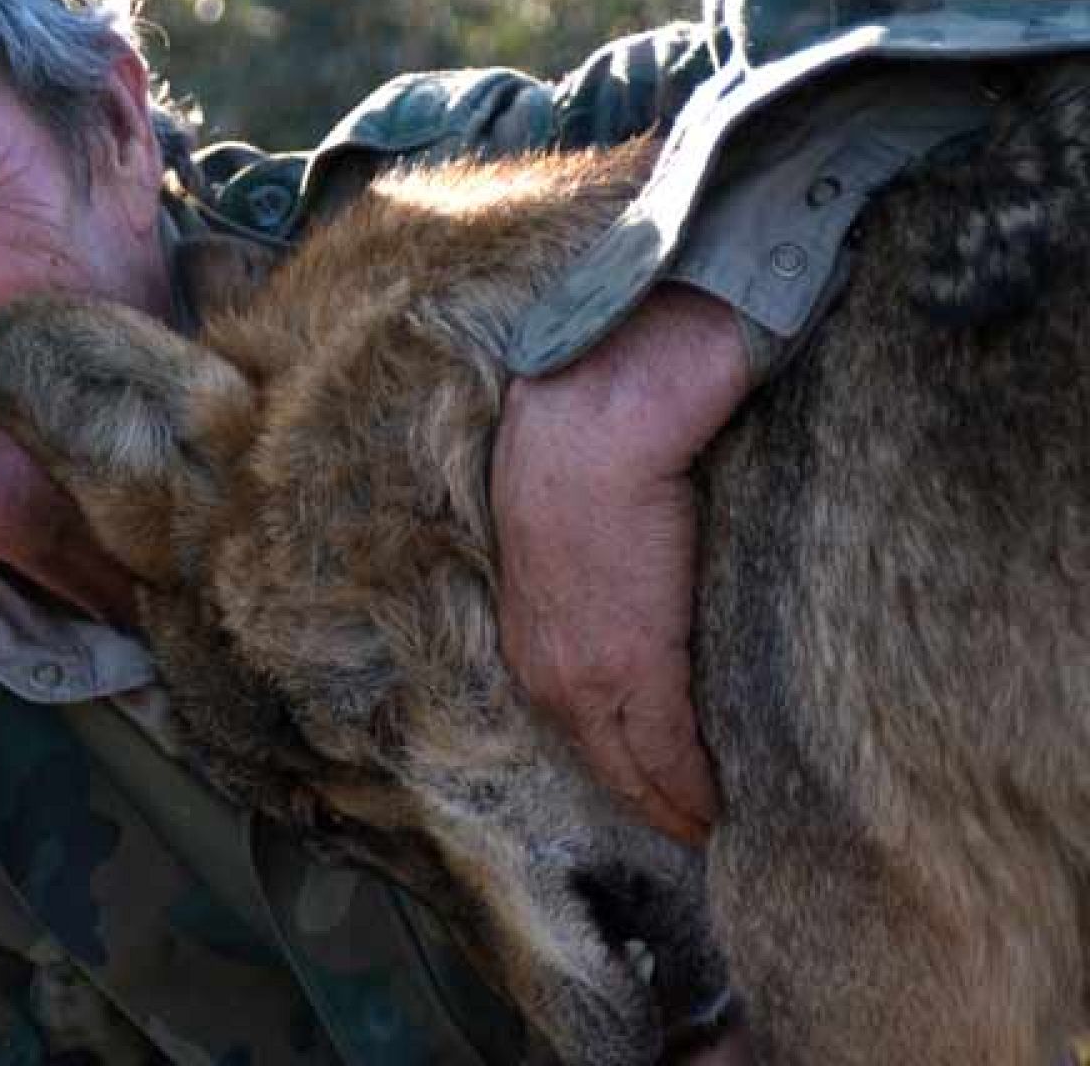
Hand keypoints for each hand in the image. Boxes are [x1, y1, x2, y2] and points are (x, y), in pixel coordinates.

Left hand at [492, 285, 751, 844]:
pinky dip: (699, 790)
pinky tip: (727, 810)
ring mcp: (588, 680)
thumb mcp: (564, 536)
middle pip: (604, 764)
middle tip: (696, 830)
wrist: (594, 426)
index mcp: (531, 641)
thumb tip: (631, 597)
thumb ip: (592, 587)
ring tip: (719, 829)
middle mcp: (547, 675)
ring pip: (637, 770)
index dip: (620, 766)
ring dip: (679, 805)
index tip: (655, 792)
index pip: (579, 730)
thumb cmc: (582, 458)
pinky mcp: (636, 673)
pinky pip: (671, 755)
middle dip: (648, 801)